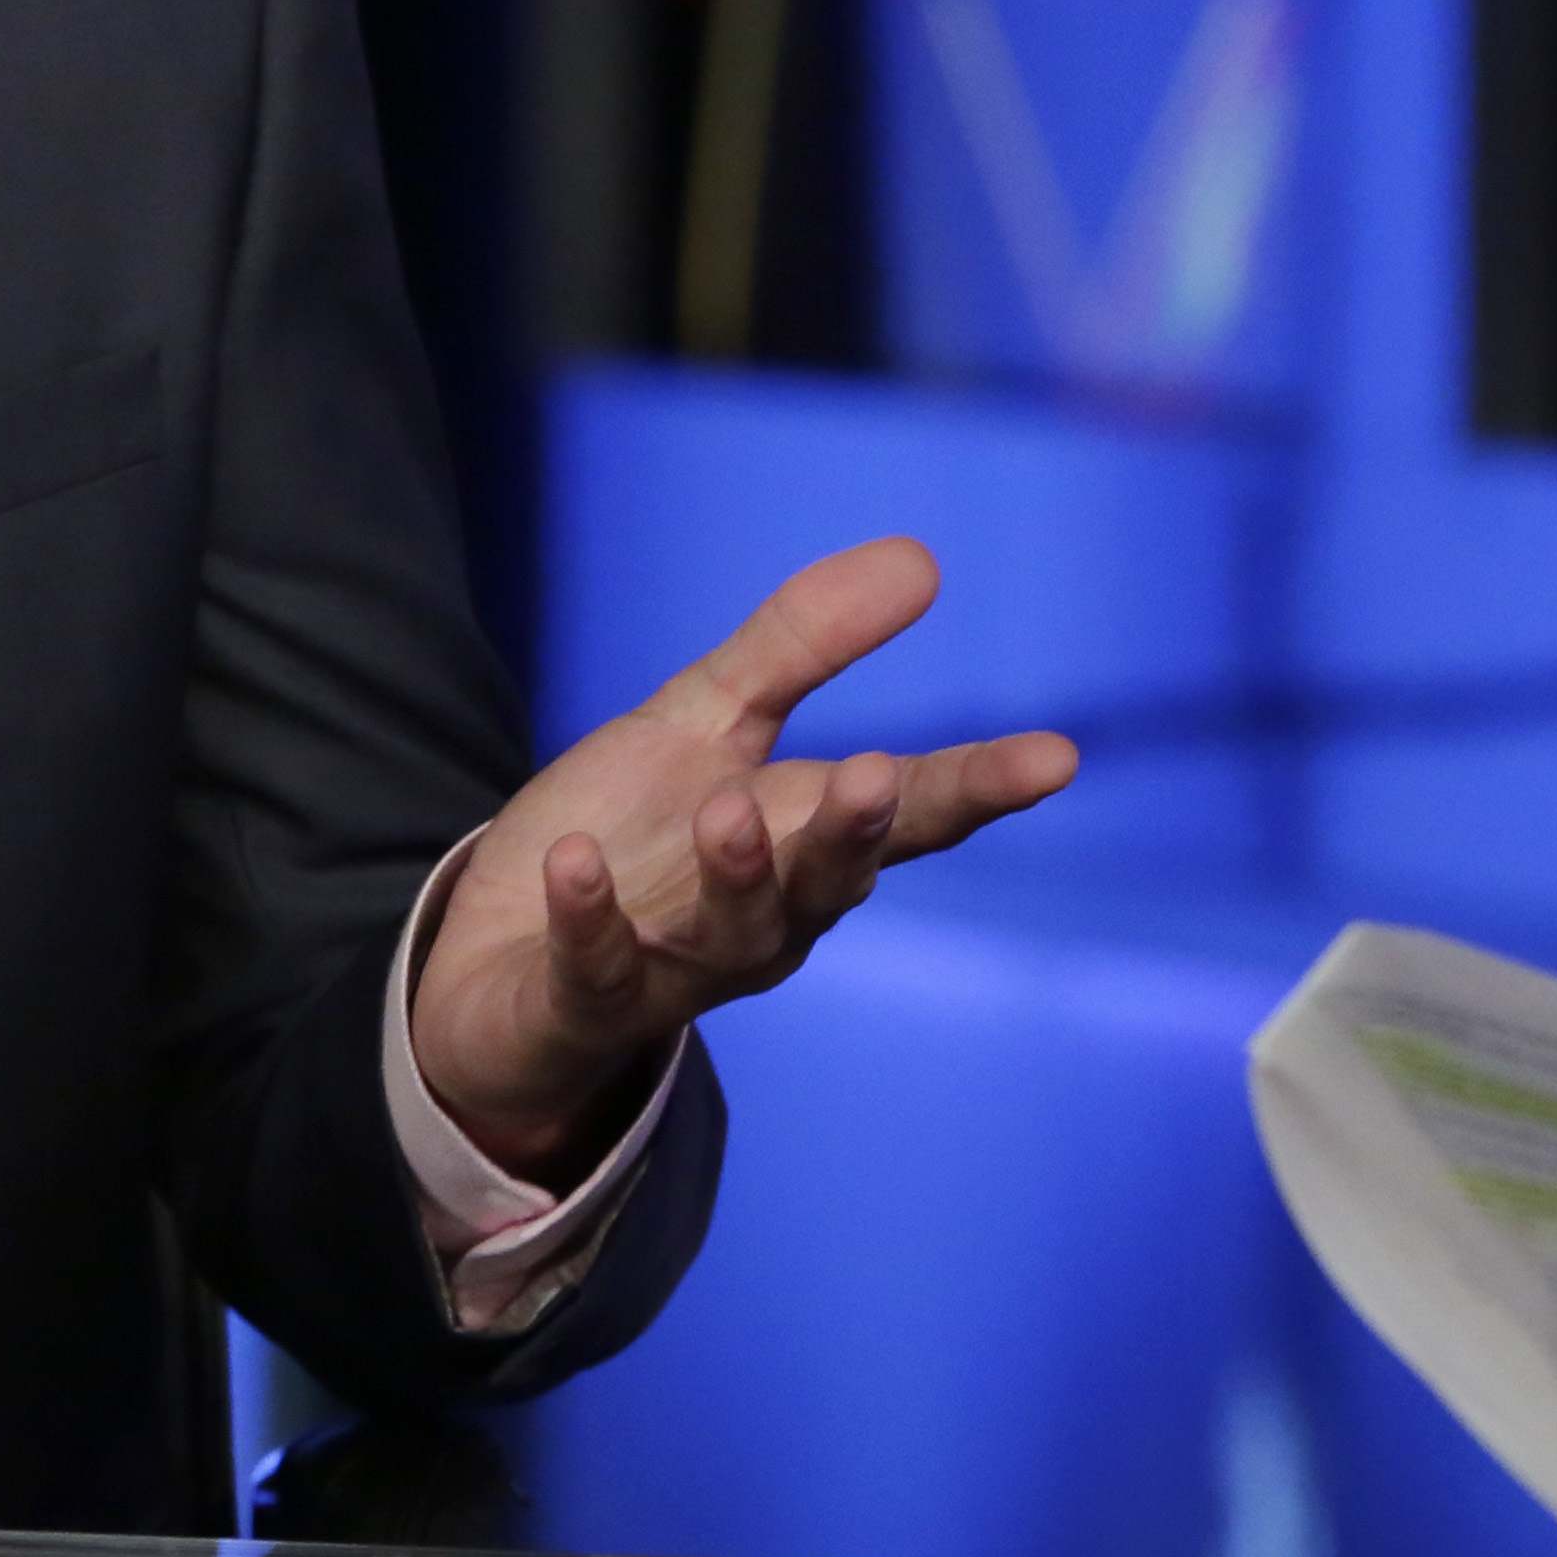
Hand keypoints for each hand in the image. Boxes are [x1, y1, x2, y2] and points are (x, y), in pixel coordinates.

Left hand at [406, 537, 1075, 1176]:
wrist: (500, 959)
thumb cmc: (628, 838)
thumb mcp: (706, 722)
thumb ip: (801, 645)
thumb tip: (923, 557)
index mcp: (805, 844)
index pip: (911, 813)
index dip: (981, 787)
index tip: (1056, 757)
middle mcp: (765, 917)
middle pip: (829, 881)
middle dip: (853, 835)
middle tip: (877, 776)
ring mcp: (680, 966)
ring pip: (731, 934)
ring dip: (735, 876)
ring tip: (727, 813)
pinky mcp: (588, 999)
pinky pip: (597, 968)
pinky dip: (590, 919)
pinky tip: (576, 864)